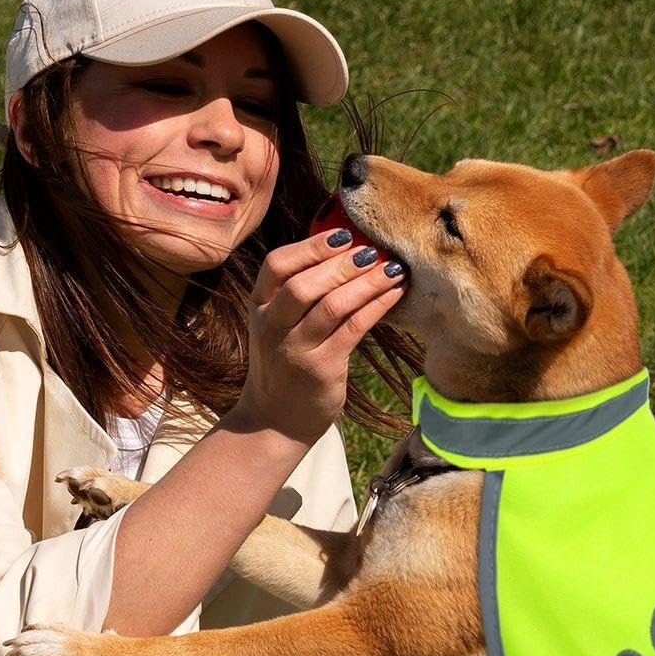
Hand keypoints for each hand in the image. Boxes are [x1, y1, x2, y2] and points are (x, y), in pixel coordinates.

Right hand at [235, 230, 405, 445]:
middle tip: (373, 249)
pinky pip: (354, 329)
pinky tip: (395, 293)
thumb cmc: (284, 364)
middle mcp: (273, 327)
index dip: (311, 246)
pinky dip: (377, 306)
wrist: (276, 420)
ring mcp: (295, 350)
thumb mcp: (276, 325)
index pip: (277, 265)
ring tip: (393, 268)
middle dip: (343, 263)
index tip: (342, 235)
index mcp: (260, 307)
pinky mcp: (321, 369)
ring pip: (333, 306)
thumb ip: (296, 293)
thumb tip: (344, 249)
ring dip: (367, 282)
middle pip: (306, 284)